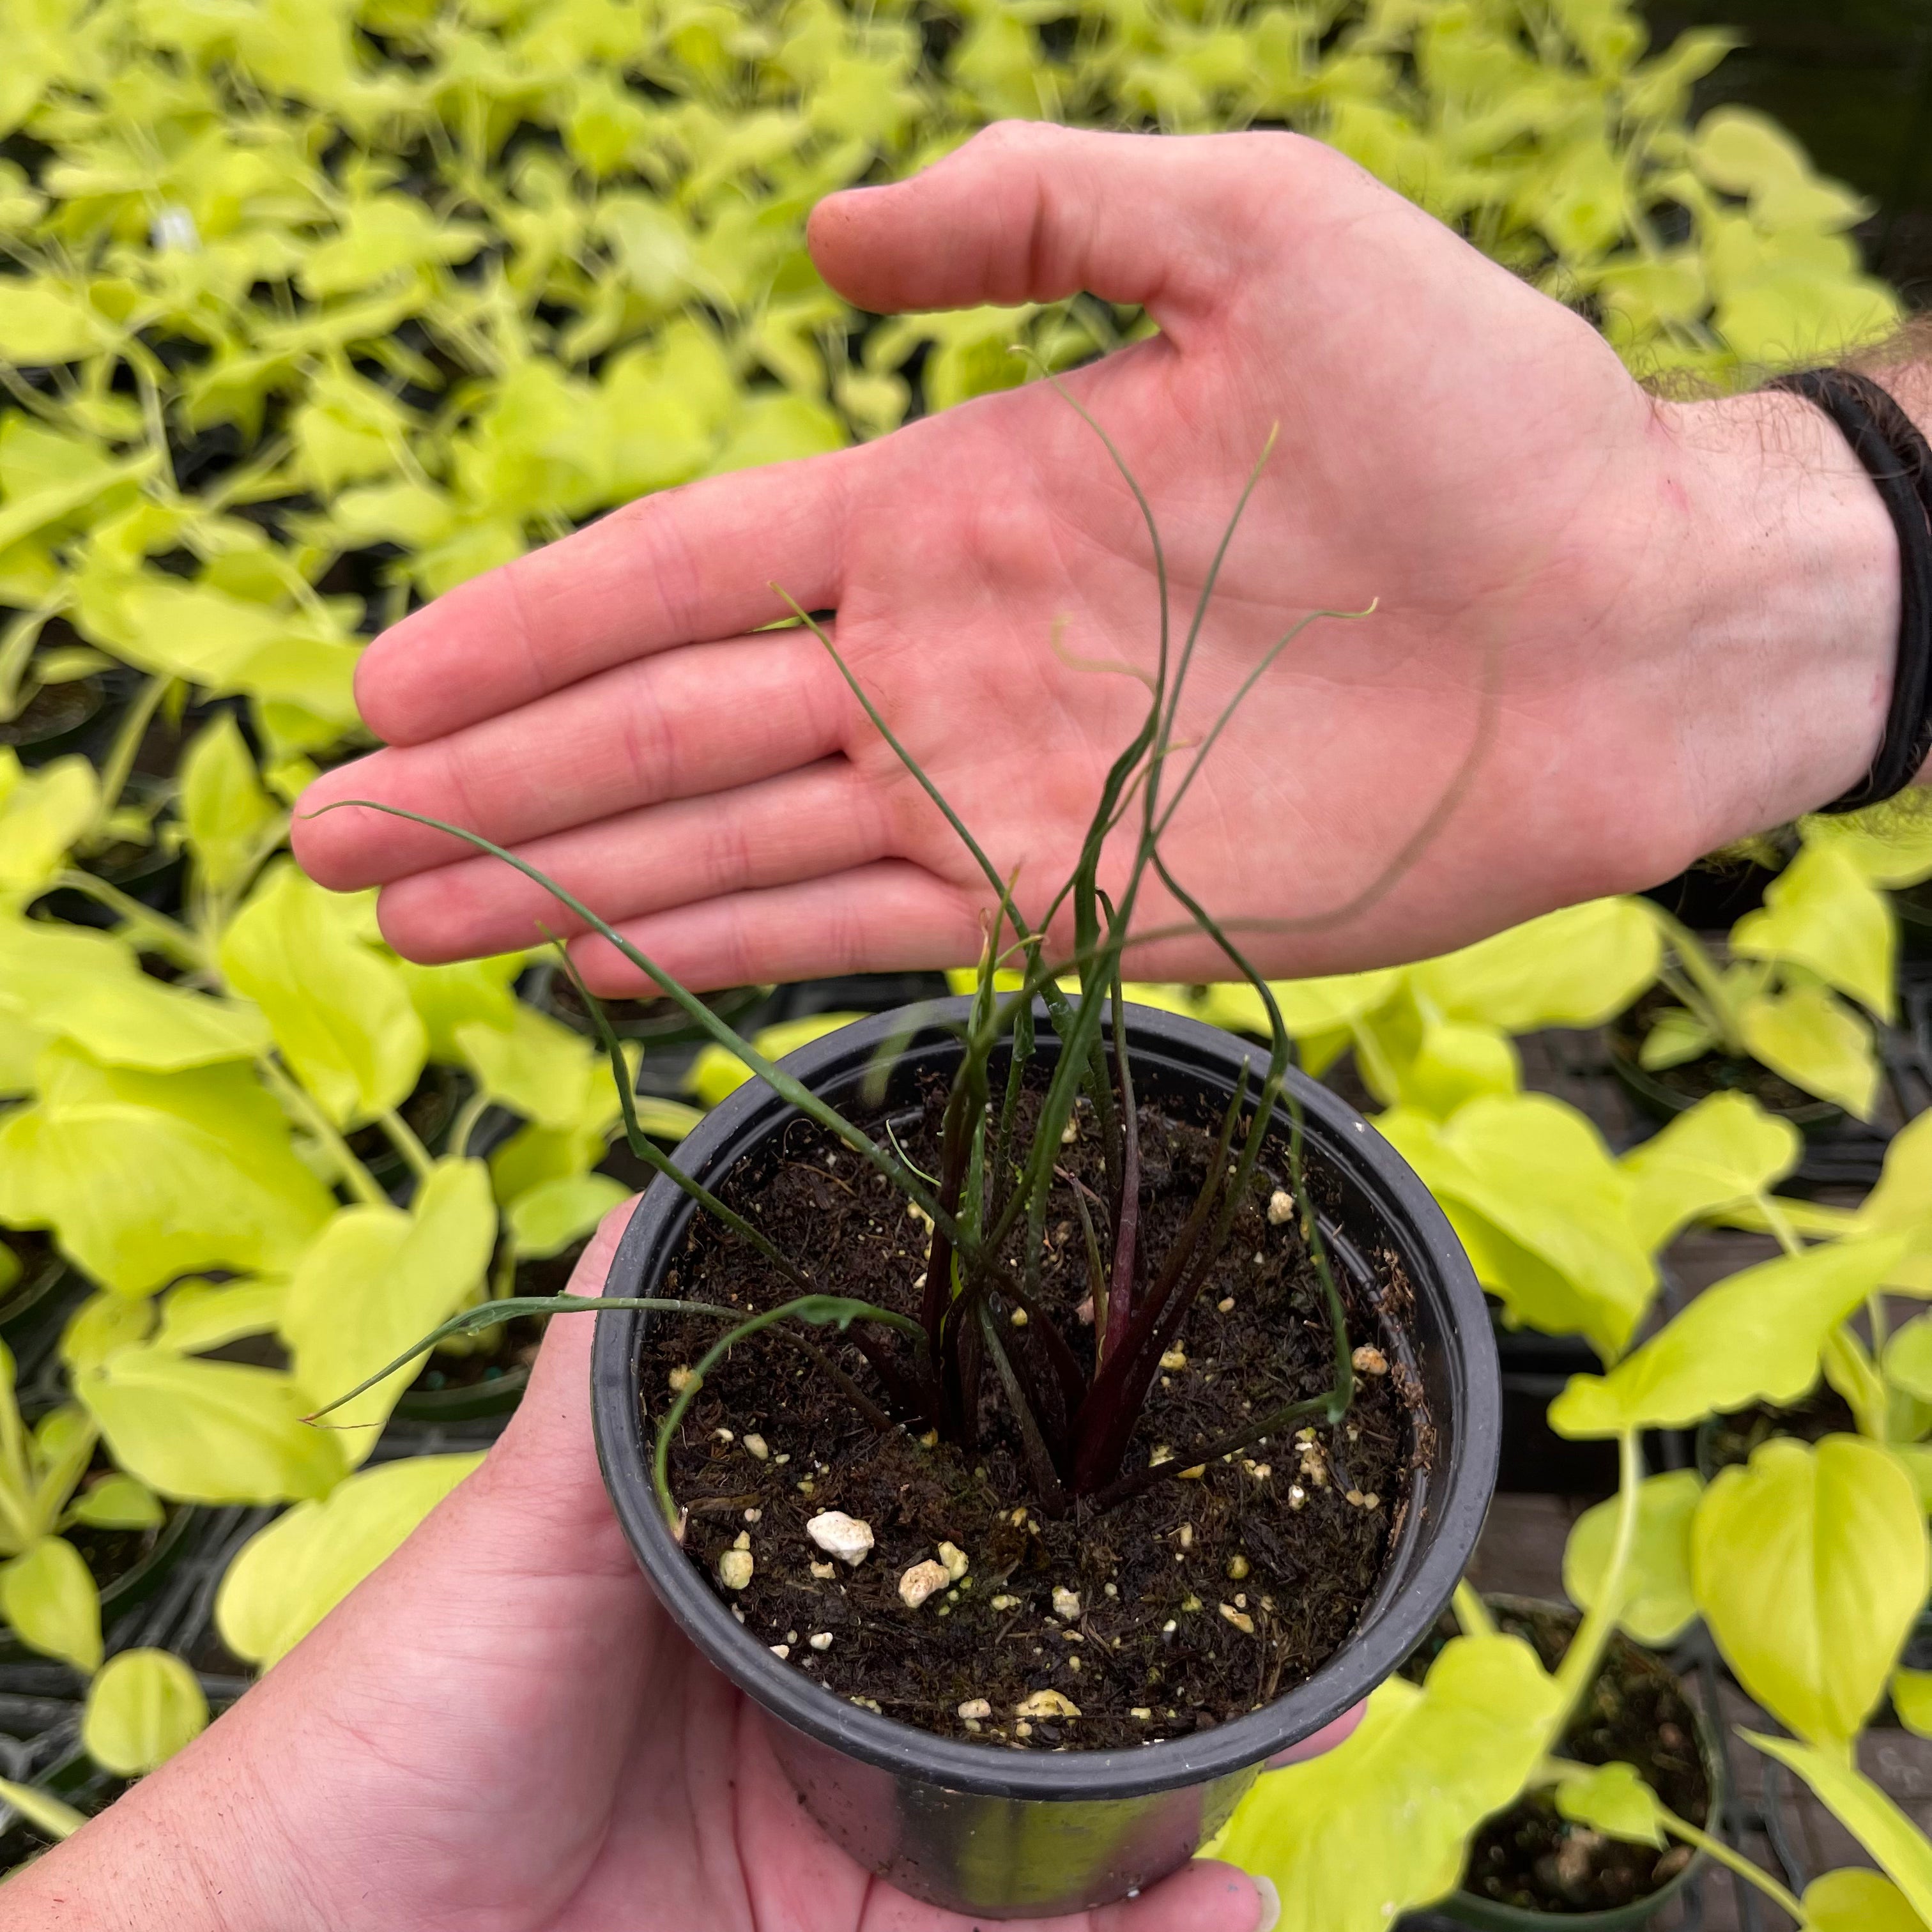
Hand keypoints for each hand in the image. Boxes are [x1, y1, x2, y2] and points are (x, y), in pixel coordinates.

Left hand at [5, 1204, 1333, 1931]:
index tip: (1197, 1444)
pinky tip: (1228, 1907)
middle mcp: (830, 1700)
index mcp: (775, 1573)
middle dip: (1188, 1650)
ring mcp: (847, 1840)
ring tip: (1319, 1751)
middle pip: (1037, 1669)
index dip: (1082, 1491)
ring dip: (1198, 1806)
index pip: (963, 1519)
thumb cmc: (401, 1718)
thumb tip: (680, 1167)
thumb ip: (622, 1368)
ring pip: (1058, 1822)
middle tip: (1330, 1624)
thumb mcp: (527, 1516)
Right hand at [292, 123, 1896, 991]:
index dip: (530, 632)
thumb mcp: (1258, 233)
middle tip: (332, 838)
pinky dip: (726, 961)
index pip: (687, 570)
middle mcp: (939, 660)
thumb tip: (827, 251)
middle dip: (495, 787)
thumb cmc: (1477, 410)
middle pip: (666, 730)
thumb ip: (1035, 213)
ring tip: (415, 926)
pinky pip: (854, 945)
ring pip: (731, 852)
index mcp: (950, 502)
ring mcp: (989, 797)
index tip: (387, 683)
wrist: (1621, 621)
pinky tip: (605, 976)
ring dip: (569, 888)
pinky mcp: (1065, 914)